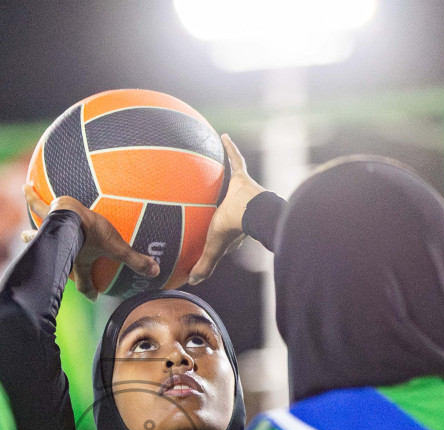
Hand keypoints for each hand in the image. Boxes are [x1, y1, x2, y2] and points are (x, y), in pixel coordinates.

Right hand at [24, 190, 158, 299]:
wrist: (69, 215)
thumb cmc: (91, 234)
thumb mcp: (115, 247)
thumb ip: (135, 259)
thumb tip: (156, 272)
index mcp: (78, 261)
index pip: (83, 281)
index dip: (89, 289)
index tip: (94, 296)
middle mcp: (59, 249)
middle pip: (54, 260)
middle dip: (53, 265)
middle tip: (41, 260)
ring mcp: (50, 231)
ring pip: (37, 234)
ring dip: (30, 233)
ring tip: (24, 235)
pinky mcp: (48, 212)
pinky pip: (38, 204)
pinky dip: (30, 196)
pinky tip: (26, 186)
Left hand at [188, 135, 267, 285]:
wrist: (252, 212)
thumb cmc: (233, 229)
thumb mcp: (214, 247)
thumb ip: (205, 263)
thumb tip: (192, 280)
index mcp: (233, 224)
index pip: (223, 225)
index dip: (218, 228)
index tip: (213, 228)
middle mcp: (239, 207)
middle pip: (229, 201)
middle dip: (224, 199)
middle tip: (214, 195)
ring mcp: (243, 191)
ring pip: (233, 181)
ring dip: (228, 172)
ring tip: (213, 163)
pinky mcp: (244, 177)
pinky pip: (236, 159)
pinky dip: (230, 147)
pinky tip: (222, 134)